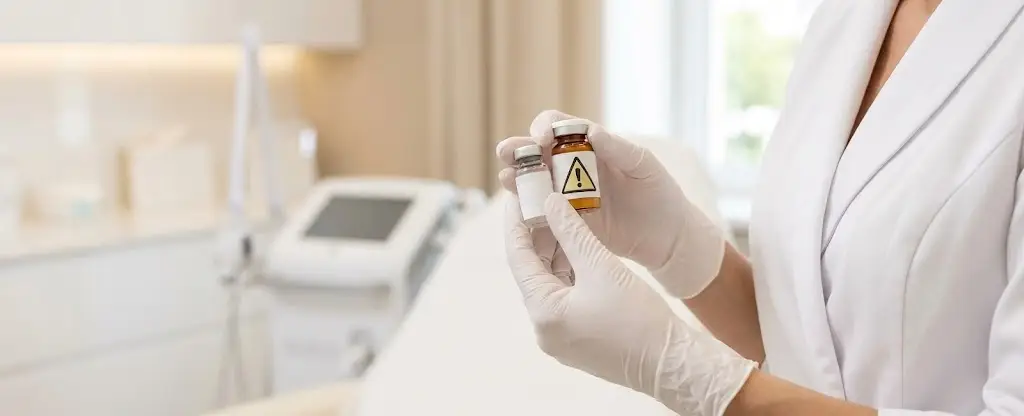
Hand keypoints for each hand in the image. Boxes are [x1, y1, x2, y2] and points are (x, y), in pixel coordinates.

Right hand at [497, 110, 725, 297]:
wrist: (668, 237)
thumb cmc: (660, 193)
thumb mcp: (643, 166)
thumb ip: (618, 148)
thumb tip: (590, 131)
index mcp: (589, 145)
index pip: (558, 126)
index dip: (545, 127)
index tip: (543, 138)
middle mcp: (572, 166)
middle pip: (536, 151)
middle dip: (518, 149)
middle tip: (507, 151)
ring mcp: (566, 194)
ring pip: (533, 180)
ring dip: (516, 176)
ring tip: (506, 178)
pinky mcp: (566, 220)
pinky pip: (541, 210)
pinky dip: (526, 206)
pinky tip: (517, 204)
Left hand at [504, 193, 755, 415]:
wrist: (670, 363)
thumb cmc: (639, 318)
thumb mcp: (601, 265)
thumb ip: (572, 231)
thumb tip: (550, 202)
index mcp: (543, 313)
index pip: (518, 258)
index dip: (517, 222)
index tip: (517, 195)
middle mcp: (543, 329)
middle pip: (533, 271)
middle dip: (538, 236)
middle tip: (542, 201)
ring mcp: (559, 337)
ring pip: (550, 283)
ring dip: (556, 252)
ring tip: (561, 218)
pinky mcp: (577, 339)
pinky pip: (565, 298)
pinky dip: (570, 272)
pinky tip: (578, 247)